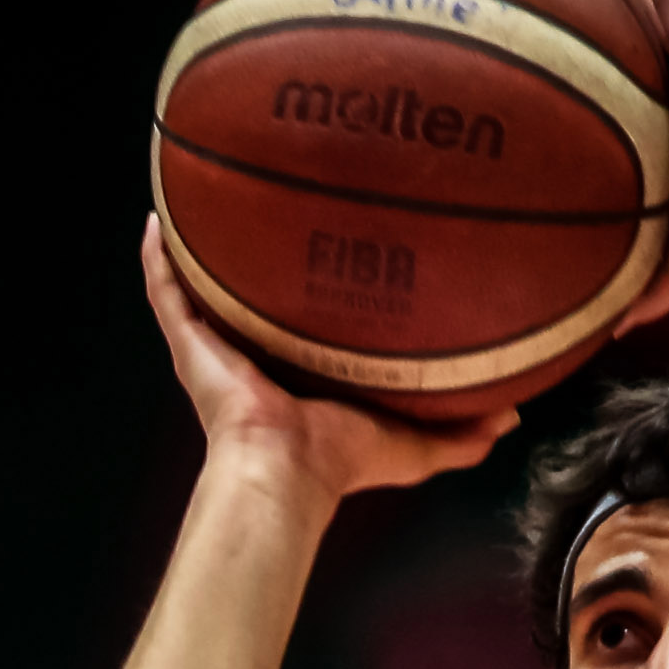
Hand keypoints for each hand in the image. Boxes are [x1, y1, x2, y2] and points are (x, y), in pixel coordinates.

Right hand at [140, 220, 511, 499]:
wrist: (284, 470)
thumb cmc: (337, 462)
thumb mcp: (415, 445)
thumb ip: (460, 433)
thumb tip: (510, 414)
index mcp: (299, 376)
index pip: (304, 326)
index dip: (319, 289)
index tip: (340, 247)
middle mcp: (253, 357)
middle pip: (252, 299)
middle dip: (262, 260)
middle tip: (281, 207)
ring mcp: (216, 348)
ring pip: (203, 288)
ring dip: (202, 249)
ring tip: (207, 198)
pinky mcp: (190, 344)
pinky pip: (167, 291)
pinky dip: (158, 258)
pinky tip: (158, 219)